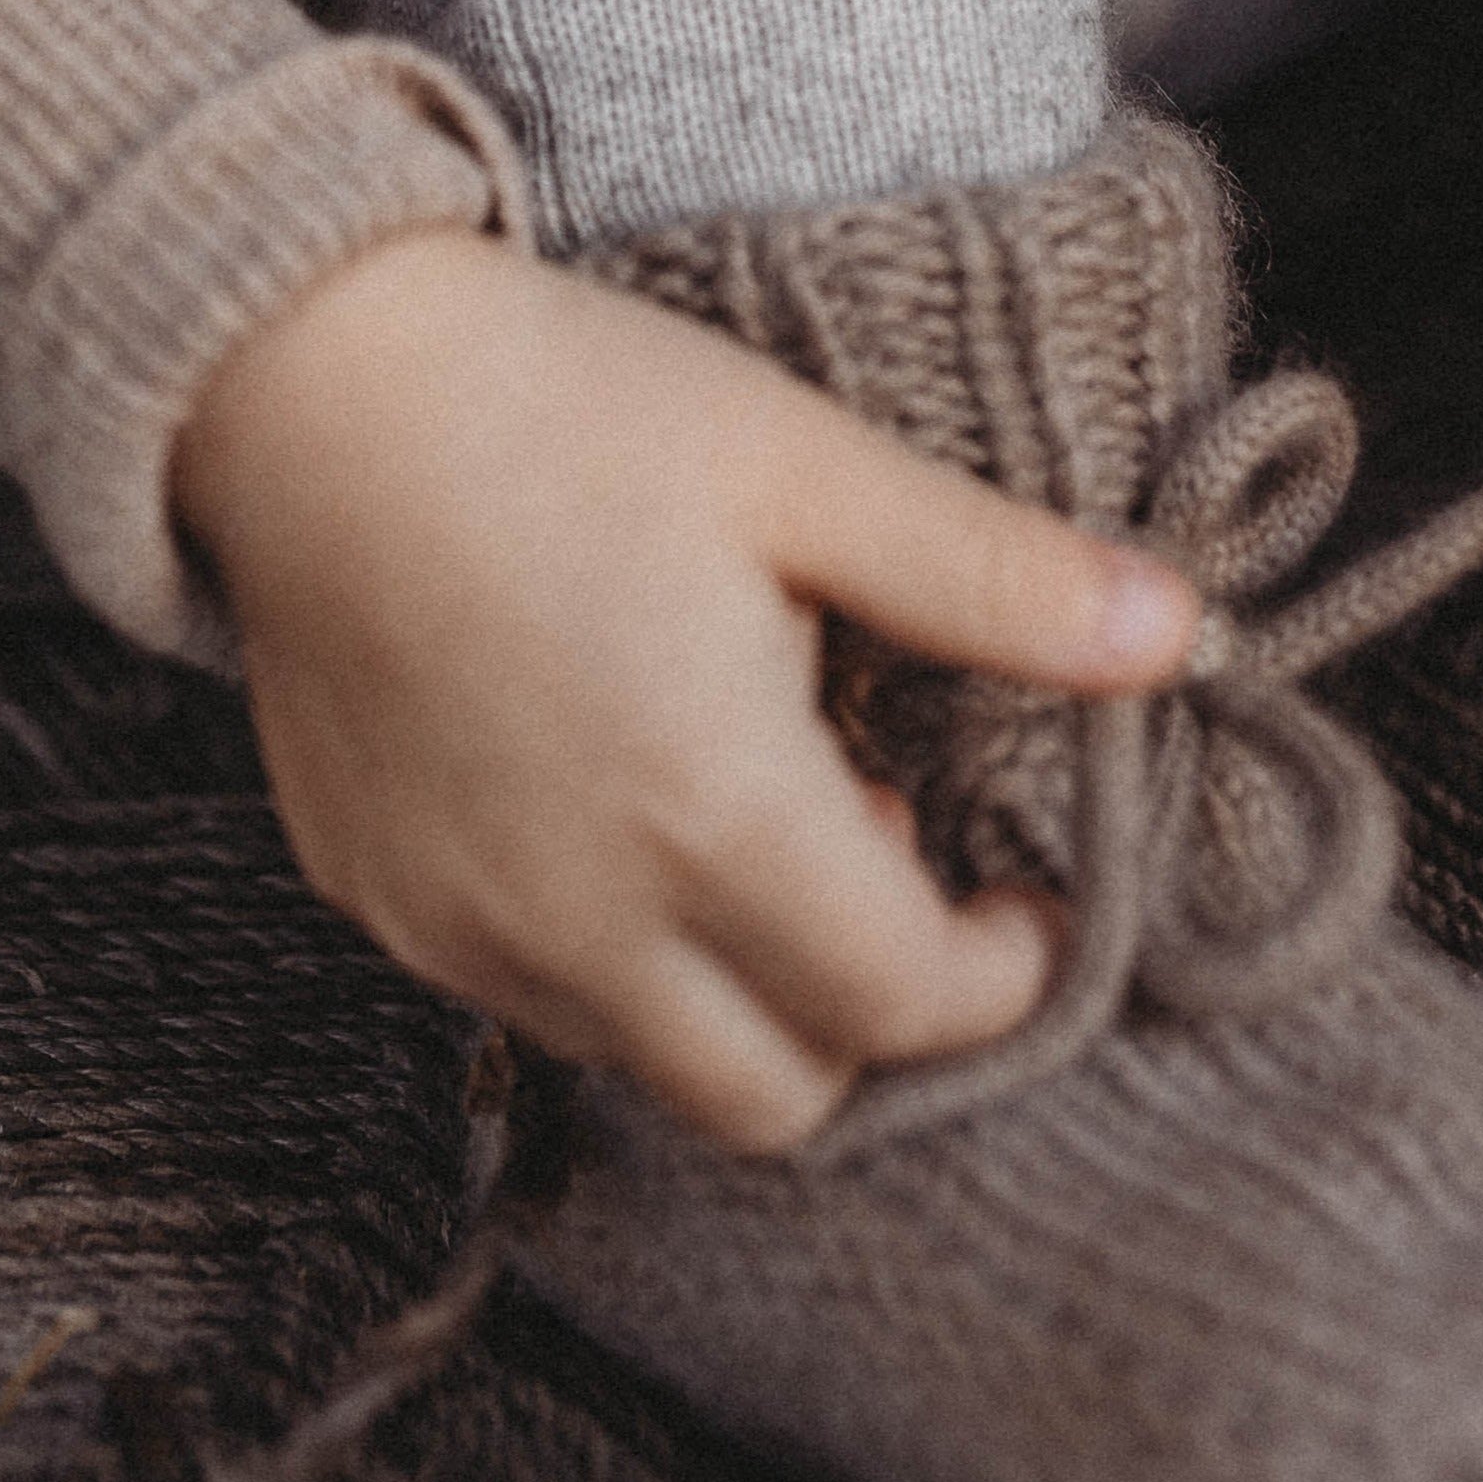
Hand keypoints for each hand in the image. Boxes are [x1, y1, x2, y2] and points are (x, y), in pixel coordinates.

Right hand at [173, 228, 1200, 1154]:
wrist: (301, 383)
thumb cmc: (565, 406)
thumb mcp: (807, 468)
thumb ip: (997, 579)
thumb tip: (1182, 637)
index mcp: (712, 815)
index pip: (905, 1004)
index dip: (1002, 967)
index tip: (1026, 886)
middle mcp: (578, 918)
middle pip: (783, 1098)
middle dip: (873, 1016)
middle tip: (892, 859)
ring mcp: (460, 929)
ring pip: (652, 1064)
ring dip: (741, 994)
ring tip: (752, 814)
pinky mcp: (381, 904)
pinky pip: (533, 1005)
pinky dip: (618, 960)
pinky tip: (627, 804)